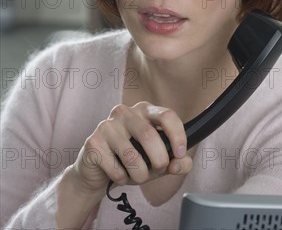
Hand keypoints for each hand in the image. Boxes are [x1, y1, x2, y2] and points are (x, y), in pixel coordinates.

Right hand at [70, 101, 192, 193]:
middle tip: (159, 170)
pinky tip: (120, 175)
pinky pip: (115, 168)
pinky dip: (123, 179)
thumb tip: (179, 165)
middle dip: (159, 160)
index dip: (177, 135)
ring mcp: (107, 125)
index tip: (179, 154)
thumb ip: (178, 163)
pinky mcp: (93, 142)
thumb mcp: (160, 161)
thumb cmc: (133, 160)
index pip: (167, 115)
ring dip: (141, 174)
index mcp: (145, 110)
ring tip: (139, 177)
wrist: (97, 171)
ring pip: (132, 155)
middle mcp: (125, 112)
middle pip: (149, 136)